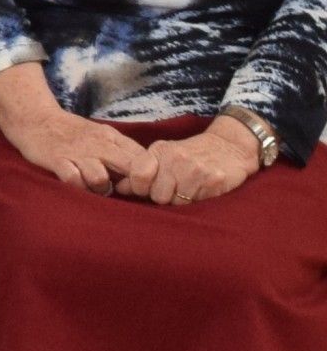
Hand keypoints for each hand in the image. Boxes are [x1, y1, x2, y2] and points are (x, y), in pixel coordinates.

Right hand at [0, 78, 154, 194]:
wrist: (35, 118)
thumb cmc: (72, 132)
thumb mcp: (102, 135)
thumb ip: (122, 151)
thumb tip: (145, 173)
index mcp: (113, 138)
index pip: (145, 159)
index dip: (147, 177)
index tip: (138, 185)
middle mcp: (99, 145)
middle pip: (130, 168)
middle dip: (131, 186)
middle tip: (121, 192)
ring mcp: (77, 153)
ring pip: (101, 178)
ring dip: (100, 189)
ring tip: (94, 189)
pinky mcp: (57, 160)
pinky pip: (73, 180)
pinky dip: (78, 187)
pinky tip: (77, 185)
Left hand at [124, 117, 264, 205]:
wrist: (230, 146)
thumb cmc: (191, 154)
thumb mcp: (164, 156)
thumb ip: (141, 171)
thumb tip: (119, 188)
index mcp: (160, 151)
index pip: (137, 175)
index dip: (139, 188)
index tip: (146, 189)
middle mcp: (176, 158)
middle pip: (157, 196)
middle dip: (164, 197)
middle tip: (175, 188)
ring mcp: (196, 170)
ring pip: (177, 203)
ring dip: (182, 201)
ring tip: (189, 188)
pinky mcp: (214, 181)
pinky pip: (197, 204)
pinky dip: (198, 200)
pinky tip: (202, 189)